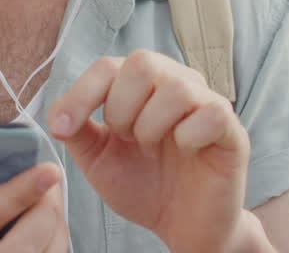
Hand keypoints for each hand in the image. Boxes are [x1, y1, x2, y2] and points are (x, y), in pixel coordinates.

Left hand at [48, 51, 250, 252]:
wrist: (181, 226)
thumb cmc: (142, 185)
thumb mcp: (98, 159)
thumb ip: (77, 132)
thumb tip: (56, 114)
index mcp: (141, 85)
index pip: (107, 66)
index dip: (81, 94)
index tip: (64, 128)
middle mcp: (175, 82)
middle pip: (142, 62)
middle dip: (121, 107)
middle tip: (126, 139)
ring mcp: (206, 102)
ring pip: (176, 87)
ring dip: (151, 125)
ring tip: (152, 148)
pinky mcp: (232, 130)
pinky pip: (212, 112)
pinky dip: (188, 136)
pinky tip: (185, 152)